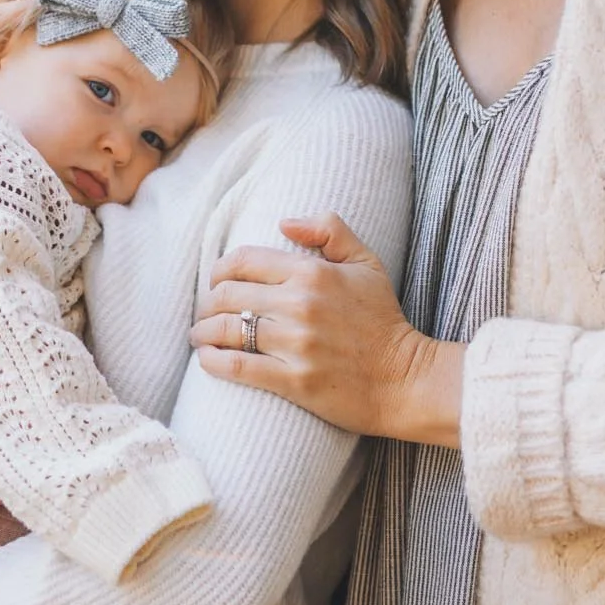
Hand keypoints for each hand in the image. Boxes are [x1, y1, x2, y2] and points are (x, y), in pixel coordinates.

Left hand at [190, 213, 462, 445]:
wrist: (404, 379)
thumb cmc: (382, 320)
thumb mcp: (367, 262)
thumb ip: (329, 229)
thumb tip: (284, 223)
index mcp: (313, 273)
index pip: (244, 260)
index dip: (220, 269)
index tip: (216, 281)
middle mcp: (300, 305)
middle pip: (228, 294)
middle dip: (208, 301)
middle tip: (206, 311)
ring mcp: (296, 344)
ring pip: (227, 330)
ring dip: (203, 331)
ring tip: (200, 335)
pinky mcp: (294, 381)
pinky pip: (238, 368)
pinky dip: (213, 361)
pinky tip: (206, 358)